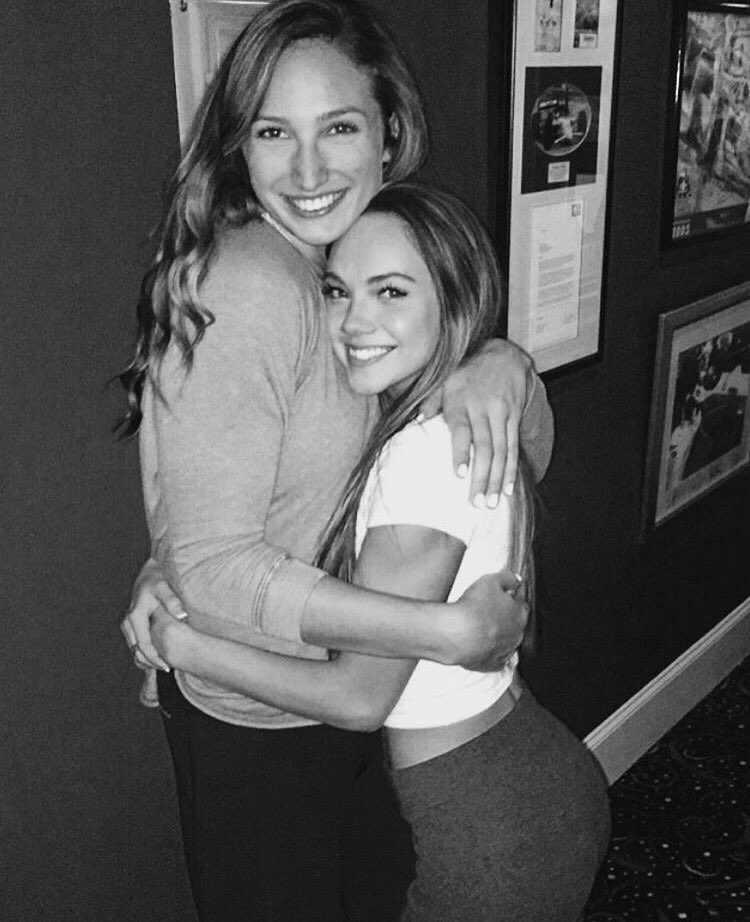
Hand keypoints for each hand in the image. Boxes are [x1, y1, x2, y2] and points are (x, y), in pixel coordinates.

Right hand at [120, 558, 186, 671]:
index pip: (143, 644)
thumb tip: (181, 616)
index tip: (167, 666)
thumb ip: (173, 601)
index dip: (154, 658)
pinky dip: (144, 654)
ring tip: (164, 666)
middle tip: (168, 669)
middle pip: (136, 651)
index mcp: (135, 616)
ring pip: (134, 649)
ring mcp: (128, 624)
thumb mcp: (166, 587)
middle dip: (151, 662)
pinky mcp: (130, 625)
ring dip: (147, 659)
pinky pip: (135, 645)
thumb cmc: (159, 580)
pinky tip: (157, 658)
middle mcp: (128, 622)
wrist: (149, 573)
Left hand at [421, 339, 531, 502]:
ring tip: (493, 502)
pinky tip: (509, 488)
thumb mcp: (444, 380)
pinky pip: (513, 447)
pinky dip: (511, 469)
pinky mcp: (514, 419)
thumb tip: (417, 423)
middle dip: (482, 477)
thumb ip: (430, 402)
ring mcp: (501, 414)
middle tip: (478, 502)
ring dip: (498, 479)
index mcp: (461, 401)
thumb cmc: (467, 372)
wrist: (504, 356)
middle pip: (484, 447)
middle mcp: (483, 409)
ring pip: (501, 451)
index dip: (461, 452)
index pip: (462, 430)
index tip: (459, 474)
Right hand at [445, 570, 526, 671]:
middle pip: (514, 625)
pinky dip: (489, 652)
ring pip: (505, 642)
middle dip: (504, 619)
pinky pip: (494, 658)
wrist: (458, 634)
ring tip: (480, 628)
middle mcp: (516, 634)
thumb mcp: (490, 581)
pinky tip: (479, 646)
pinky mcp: (492, 664)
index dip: (510, 600)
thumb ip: (507, 578)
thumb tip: (516, 579)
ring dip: (497, 636)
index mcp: (519, 614)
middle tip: (488, 612)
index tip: (502, 597)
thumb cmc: (474, 608)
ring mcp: (505, 651)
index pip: (521, 605)